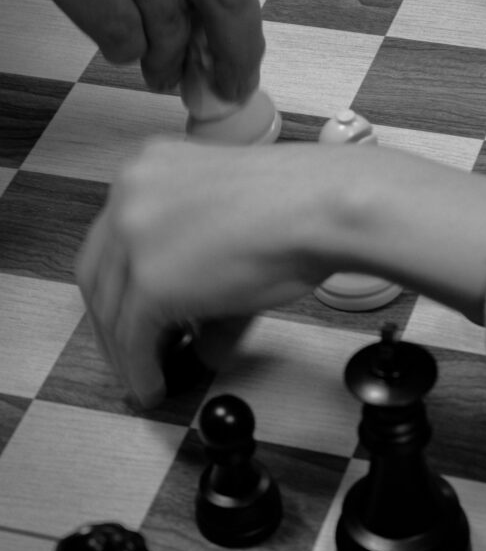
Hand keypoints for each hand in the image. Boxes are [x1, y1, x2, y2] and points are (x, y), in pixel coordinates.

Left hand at [76, 140, 333, 406]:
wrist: (321, 206)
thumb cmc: (300, 204)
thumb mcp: (232, 219)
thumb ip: (201, 267)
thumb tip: (197, 337)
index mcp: (148, 165)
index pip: (111, 236)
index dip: (119, 283)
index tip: (128, 311)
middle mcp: (129, 192)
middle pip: (99, 272)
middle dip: (112, 320)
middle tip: (132, 352)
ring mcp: (134, 235)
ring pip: (110, 308)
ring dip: (125, 351)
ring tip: (146, 377)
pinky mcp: (150, 281)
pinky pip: (132, 336)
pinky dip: (139, 368)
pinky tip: (153, 385)